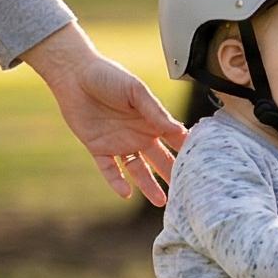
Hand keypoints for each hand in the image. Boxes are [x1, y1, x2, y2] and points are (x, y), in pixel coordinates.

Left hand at [20, 24, 187, 205]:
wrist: (74, 75)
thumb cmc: (107, 76)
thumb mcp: (135, 91)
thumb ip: (154, 111)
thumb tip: (177, 130)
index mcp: (152, 121)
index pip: (175, 140)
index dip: (188, 153)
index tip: (203, 167)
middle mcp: (139, 135)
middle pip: (160, 160)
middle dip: (173, 175)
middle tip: (188, 192)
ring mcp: (119, 143)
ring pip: (137, 170)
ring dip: (149, 185)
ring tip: (161, 202)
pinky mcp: (98, 148)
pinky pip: (109, 169)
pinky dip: (117, 181)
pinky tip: (126, 193)